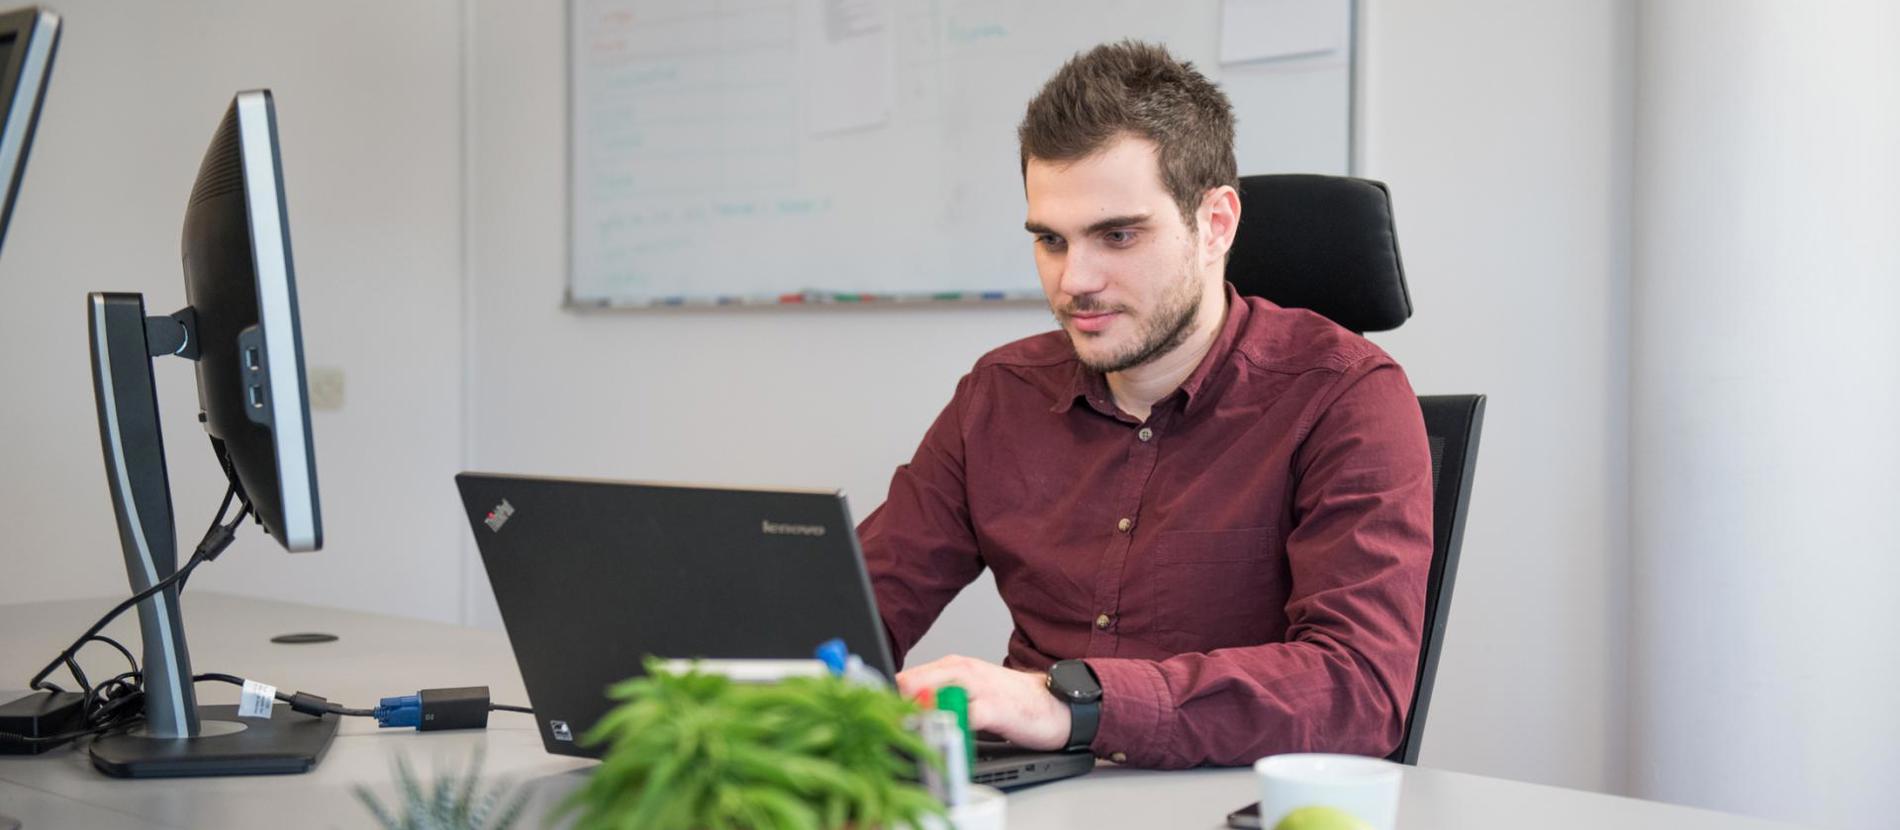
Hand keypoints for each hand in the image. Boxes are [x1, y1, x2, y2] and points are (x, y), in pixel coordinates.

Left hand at [895, 654, 1071, 750]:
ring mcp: (978, 687)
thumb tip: (898, 707)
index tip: (874, 716)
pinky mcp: (994, 707)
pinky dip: (946, 726)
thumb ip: (935, 695)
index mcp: (950, 666)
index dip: (884, 698)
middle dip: (892, 706)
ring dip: (914, 714)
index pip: (904, 678)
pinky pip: (963, 716)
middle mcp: (961, 671)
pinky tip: (937, 735)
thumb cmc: (1008, 699)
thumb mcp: (967, 689)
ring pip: (933, 695)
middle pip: (911, 684)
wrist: (1053, 703)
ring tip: (902, 730)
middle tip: (880, 727)